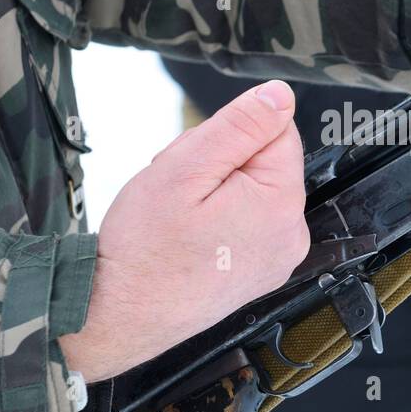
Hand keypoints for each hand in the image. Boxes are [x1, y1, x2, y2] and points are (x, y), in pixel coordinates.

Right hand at [60, 81, 309, 382]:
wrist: (119, 316)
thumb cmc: (144, 249)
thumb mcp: (185, 168)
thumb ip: (239, 126)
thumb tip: (281, 95)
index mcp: (281, 204)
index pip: (276, 129)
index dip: (229, 135)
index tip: (196, 163)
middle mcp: (291, 234)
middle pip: (263, 160)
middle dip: (218, 162)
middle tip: (180, 192)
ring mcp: (276, 257)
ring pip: (250, 188)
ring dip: (212, 189)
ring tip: (179, 216)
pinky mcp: (259, 271)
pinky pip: (244, 221)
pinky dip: (215, 218)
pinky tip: (188, 236)